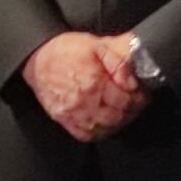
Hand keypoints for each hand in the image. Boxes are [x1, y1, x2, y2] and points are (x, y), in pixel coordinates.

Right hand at [22, 32, 144, 143]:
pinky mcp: (63, 119)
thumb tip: (131, 81)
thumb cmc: (66, 50)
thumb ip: (117, 63)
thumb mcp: (96, 46)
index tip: (143, 96)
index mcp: (95, 82)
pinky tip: (105, 123)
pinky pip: (85, 135)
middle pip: (117, 117)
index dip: (139, 100)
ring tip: (123, 113)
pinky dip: (99, 133)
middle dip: (131, 112)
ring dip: (118, 123)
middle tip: (136, 105)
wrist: (37, 58)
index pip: (126, 101)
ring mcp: (73, 113)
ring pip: (104, 129)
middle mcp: (84, 101)